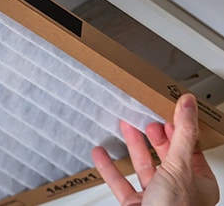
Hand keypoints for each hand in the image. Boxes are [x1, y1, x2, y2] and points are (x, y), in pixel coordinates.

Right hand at [92, 94, 218, 204]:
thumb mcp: (180, 165)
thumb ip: (182, 134)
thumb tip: (188, 105)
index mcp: (198, 184)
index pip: (190, 149)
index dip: (178, 129)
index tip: (168, 111)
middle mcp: (178, 191)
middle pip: (165, 156)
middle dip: (153, 136)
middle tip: (145, 118)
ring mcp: (155, 199)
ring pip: (143, 168)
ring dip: (132, 146)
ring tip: (124, 126)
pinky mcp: (134, 205)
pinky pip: (120, 183)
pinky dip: (109, 167)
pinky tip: (101, 154)